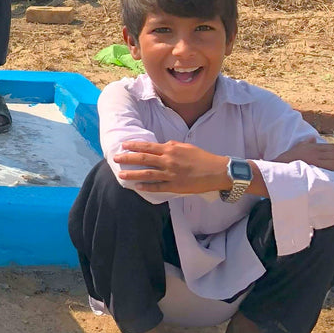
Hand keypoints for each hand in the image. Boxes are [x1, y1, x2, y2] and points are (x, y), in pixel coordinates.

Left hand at [114, 140, 230, 193]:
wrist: (217, 171)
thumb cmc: (202, 157)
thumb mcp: (185, 146)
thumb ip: (171, 145)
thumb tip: (161, 145)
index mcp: (170, 149)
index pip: (147, 146)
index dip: (134, 146)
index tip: (123, 145)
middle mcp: (168, 160)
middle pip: (143, 159)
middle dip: (127, 158)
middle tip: (115, 158)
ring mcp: (171, 174)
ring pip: (147, 174)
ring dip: (132, 174)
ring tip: (121, 175)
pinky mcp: (176, 186)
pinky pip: (158, 187)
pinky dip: (147, 187)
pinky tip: (137, 186)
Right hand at [272, 139, 333, 172]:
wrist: (275, 167)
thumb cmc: (284, 161)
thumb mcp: (295, 149)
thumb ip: (305, 144)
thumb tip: (312, 138)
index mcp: (311, 147)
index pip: (332, 147)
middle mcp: (314, 149)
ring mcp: (314, 156)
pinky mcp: (313, 163)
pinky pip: (332, 164)